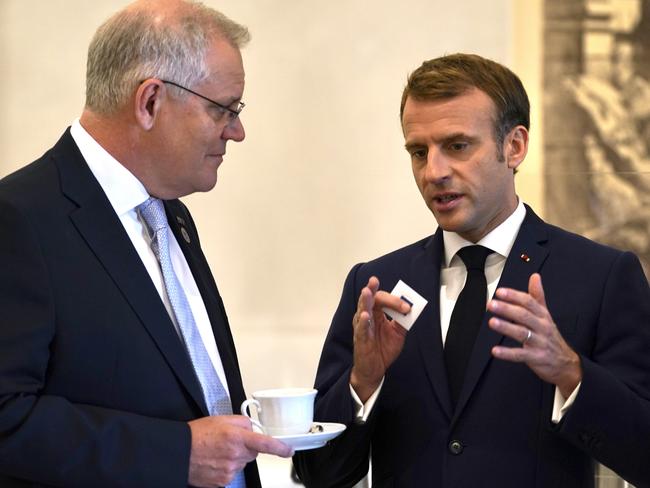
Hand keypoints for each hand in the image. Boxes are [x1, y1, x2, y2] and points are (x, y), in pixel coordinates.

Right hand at [188, 415, 292, 487]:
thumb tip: (252, 429)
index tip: (289, 450)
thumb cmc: (197, 435)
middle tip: (229, 442)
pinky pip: (232, 473)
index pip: (265, 443)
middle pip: (253, 453)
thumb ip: (242, 422)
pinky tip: (215, 461)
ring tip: (218, 451)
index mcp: (237, 438)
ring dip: (235, 457)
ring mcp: (229, 470)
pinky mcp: (223, 481)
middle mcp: (235, 455)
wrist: (179, 452)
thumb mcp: (221, 419)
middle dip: (246, 447)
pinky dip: (226, 467)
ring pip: (242, 463)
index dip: (280, 448)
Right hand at [350, 276, 410, 402]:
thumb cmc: (383, 349)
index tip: (407, 306)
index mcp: (376, 313)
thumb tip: (411, 310)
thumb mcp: (398, 333)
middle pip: (371, 300)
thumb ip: (403, 321)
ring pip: (362, 310)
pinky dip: (363, 322)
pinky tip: (365, 315)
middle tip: (375, 281)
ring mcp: (362, 327)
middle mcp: (367, 317)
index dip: (394, 300)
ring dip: (364, 301)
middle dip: (375, 291)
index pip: (382, 299)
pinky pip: (361, 329)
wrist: (375, 370)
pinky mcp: (360, 339)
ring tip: (367, 292)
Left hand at [488, 273, 581, 397]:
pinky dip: (507, 353)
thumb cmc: (551, 337)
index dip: (514, 296)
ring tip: (492, 322)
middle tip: (492, 304)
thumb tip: (535, 276)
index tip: (500, 292)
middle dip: (507, 309)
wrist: (566, 364)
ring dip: (506, 327)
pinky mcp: (537, 358)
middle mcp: (542, 327)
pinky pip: (521, 355)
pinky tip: (495, 350)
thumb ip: (538, 296)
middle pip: (524, 315)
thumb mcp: (546, 315)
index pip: (529, 302)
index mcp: (543, 315)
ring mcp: (540, 342)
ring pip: (522, 333)